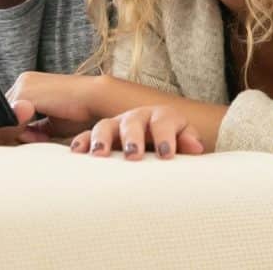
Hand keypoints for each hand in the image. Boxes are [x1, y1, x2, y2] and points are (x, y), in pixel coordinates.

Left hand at [5, 71, 98, 138]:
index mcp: (30, 84)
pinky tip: (29, 137)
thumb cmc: (79, 112)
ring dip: (12, 130)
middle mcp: (24, 81)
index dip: (14, 128)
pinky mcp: (25, 92)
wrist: (96, 98)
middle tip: (22, 143)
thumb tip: (19, 139)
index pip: (11, 110)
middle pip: (5, 111)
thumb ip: (33, 129)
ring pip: (5, 114)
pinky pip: (10, 116)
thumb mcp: (51, 124)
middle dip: (10, 130)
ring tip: (29, 140)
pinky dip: (15, 129)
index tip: (23, 140)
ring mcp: (23, 85)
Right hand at [70, 105, 204, 159]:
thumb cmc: (170, 145)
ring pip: (105, 125)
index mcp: (161, 117)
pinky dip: (82, 142)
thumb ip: (188, 142)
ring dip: (102, 139)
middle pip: (132, 122)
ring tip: (99, 154)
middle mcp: (137, 118)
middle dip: (132, 138)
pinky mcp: (100, 136)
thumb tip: (195, 148)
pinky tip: (77, 152)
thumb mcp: (183, 142)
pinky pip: (87, 136)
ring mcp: (116, 126)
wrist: (155, 144)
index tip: (167, 154)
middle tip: (134, 156)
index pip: (164, 121)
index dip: (165, 136)